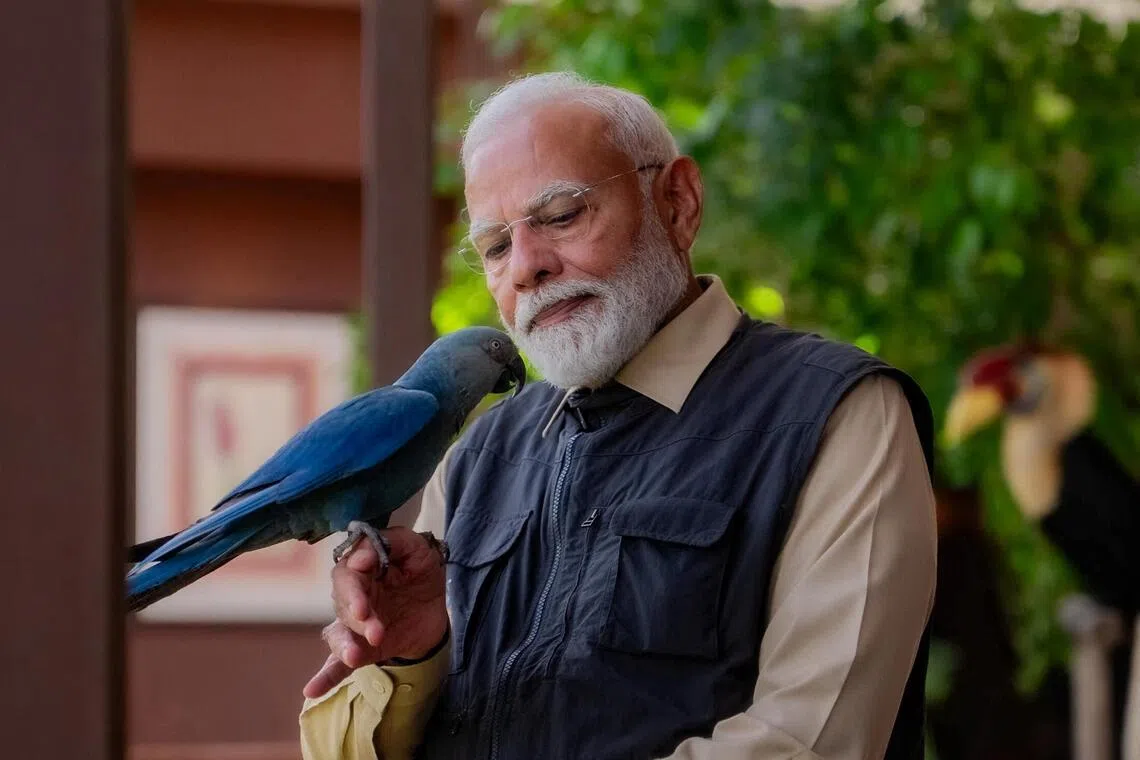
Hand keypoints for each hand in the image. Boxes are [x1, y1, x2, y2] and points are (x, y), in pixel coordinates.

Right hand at [303, 527, 447, 698]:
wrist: (435, 611)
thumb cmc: (422, 572)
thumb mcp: (418, 549)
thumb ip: (395, 541)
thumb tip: (361, 557)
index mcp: (363, 569)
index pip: (350, 567)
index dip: (355, 567)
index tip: (366, 567)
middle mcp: (352, 596)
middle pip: (341, 598)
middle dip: (353, 606)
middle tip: (365, 616)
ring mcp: (353, 625)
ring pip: (340, 632)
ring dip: (346, 643)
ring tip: (355, 655)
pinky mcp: (361, 649)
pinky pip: (336, 665)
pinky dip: (325, 678)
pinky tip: (312, 689)